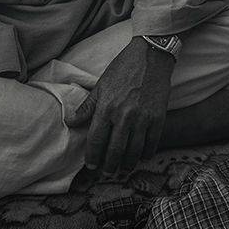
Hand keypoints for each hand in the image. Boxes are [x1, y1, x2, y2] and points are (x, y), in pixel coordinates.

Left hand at [64, 38, 173, 177]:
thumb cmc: (123, 68)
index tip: (91, 166)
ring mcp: (143, 118)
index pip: (96, 140)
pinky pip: (152, 144)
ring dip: (127, 164)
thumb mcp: (101, 84)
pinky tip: (141, 157)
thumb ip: (87, 106)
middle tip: (107, 173)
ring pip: (133, 151)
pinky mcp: (158, 118)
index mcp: (107, 107)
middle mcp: (124, 116)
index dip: (93, 157)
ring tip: (123, 169)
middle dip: (109, 166)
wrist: (151, 55)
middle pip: (115, 151)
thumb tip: (70, 121)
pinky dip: (145, 154)